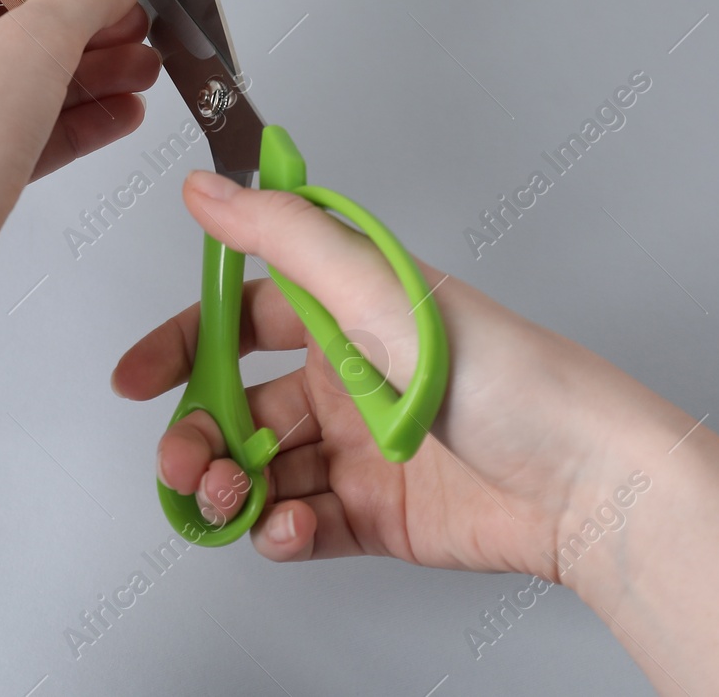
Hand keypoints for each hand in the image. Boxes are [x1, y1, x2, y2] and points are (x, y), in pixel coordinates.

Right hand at [112, 169, 677, 576]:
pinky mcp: (378, 514)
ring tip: (233, 499)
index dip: (181, 347)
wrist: (582, 479)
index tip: (136, 378)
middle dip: (198, 434)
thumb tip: (208, 188)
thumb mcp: (376, 291)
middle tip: (185, 461)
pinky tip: (286, 527)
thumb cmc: (502, 373)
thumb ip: (282, 237)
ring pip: (261, 469)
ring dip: (231, 487)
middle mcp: (347, 379)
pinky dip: (280, 531)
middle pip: (238, 405)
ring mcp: (360, 449)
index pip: (239, 321)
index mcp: (345, 316)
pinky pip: (302, 524)